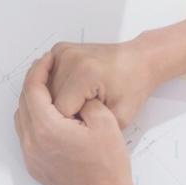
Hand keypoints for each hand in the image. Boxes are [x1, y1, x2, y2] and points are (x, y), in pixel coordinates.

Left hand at [14, 54, 138, 184]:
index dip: (39, 70)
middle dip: (34, 83)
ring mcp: (31, 156)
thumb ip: (84, 100)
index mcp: (46, 129)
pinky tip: (51, 115)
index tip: (47, 59)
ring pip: (22, 119)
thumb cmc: (108, 166)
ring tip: (50, 90)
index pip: (32, 90)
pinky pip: (26, 135)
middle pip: (23, 103)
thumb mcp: (105, 121)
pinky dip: (34, 120)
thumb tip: (73, 94)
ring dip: (32, 101)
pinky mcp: (34, 166)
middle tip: (48, 70)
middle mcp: (32, 142)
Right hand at [45, 39, 160, 128]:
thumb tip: (69, 135)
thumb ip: (94, 128)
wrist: (139, 60)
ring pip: (46, 89)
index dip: (73, 123)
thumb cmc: (133, 85)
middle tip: (86, 113)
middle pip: (50, 99)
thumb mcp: (120, 117)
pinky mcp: (59, 49)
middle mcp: (69, 58)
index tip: (87, 124)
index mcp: (85, 74)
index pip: (61, 110)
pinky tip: (74, 91)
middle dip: (65, 112)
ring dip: (58, 100)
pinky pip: (48, 77)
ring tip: (81, 101)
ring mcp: (62, 51)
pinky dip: (57, 88)